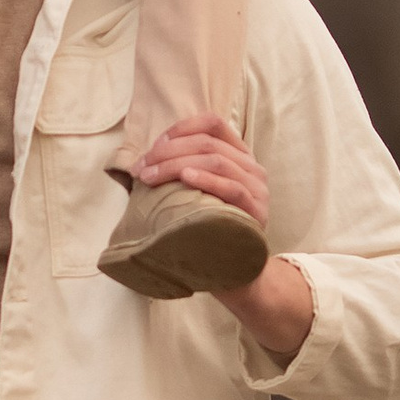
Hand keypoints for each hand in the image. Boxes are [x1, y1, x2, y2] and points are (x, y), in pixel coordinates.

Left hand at [132, 114, 315, 355]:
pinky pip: (233, 188)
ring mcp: (258, 189)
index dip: (181, 128)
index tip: (154, 147)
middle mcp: (252, 168)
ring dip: (176, 165)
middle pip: (207, 143)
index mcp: (238, 157)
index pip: (213, 123)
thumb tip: (140, 163)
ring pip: (217, 160)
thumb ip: (180, 173)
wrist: (237, 276)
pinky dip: (206, 179)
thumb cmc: (208, 232)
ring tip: (150, 177)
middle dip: (167, 152)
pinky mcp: (257, 212)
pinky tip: (185, 178)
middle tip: (140, 169)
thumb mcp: (194, 196)